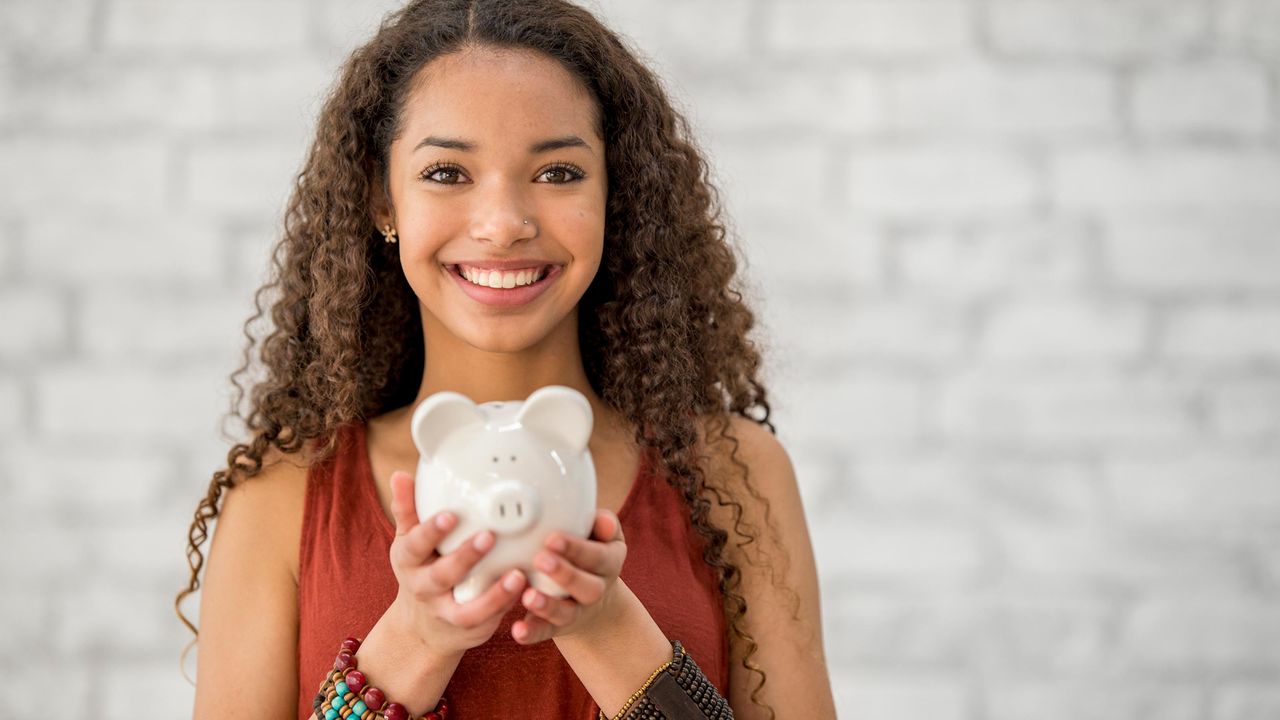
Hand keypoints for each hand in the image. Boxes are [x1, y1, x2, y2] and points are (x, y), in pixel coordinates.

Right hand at [388, 469, 527, 657]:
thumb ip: (408, 509)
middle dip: (464, 557)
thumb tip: (400, 475)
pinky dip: (506, 606)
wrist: (422, 626)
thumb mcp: (409, 541)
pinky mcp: (470, 628)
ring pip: (469, 609)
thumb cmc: (422, 569)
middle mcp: (425, 588)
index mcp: (409, 561)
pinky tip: (524, 587)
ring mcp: (447, 612)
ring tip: (517, 575)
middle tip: (489, 536)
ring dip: (494, 594)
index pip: (415, 544)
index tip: (451, 514)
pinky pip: (488, 620)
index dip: (431, 530)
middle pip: (442, 575)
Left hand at [511, 509, 626, 644]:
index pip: (598, 556)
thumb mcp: (602, 536)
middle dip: (564, 574)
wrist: (594, 597)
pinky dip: (532, 632)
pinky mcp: (558, 627)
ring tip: (528, 596)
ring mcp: (577, 611)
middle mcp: (597, 590)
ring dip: (548, 606)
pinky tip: (518, 630)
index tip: (553, 538)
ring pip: (566, 613)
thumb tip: (604, 521)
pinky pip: (546, 631)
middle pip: (588, 587)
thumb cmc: (590, 552)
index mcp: (609, 563)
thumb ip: (602, 524)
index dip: (577, 549)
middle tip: (540, 559)